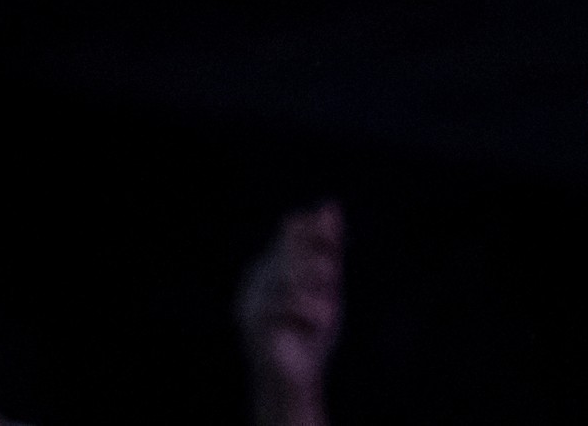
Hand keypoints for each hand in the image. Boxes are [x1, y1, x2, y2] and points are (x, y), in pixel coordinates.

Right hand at [236, 200, 343, 411]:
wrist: (295, 382)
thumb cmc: (309, 333)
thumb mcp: (324, 286)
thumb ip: (326, 248)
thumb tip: (329, 205)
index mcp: (268, 266)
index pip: (293, 228)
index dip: (318, 236)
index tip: (334, 257)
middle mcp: (255, 280)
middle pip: (292, 248)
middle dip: (318, 262)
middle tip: (330, 278)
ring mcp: (252, 302)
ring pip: (292, 275)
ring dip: (317, 290)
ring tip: (326, 308)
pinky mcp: (257, 325)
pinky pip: (294, 305)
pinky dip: (314, 314)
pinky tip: (317, 326)